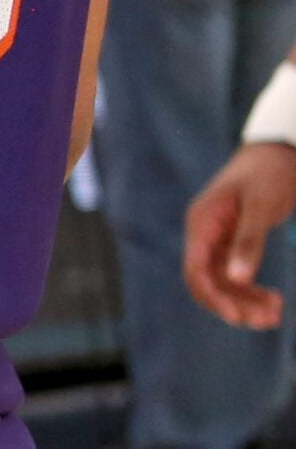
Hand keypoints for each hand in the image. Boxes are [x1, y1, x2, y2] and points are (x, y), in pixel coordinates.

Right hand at [186, 142, 295, 327]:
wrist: (276, 152)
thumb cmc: (268, 175)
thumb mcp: (261, 207)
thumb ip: (248, 242)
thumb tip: (235, 279)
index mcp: (202, 223)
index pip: (195, 270)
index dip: (213, 297)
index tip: (238, 317)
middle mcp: (203, 234)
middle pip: (207, 281)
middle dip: (234, 304)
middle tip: (268, 320)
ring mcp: (216, 238)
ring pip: (221, 282)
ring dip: (245, 301)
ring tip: (276, 314)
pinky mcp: (231, 241)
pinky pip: (233, 274)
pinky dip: (251, 290)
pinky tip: (273, 299)